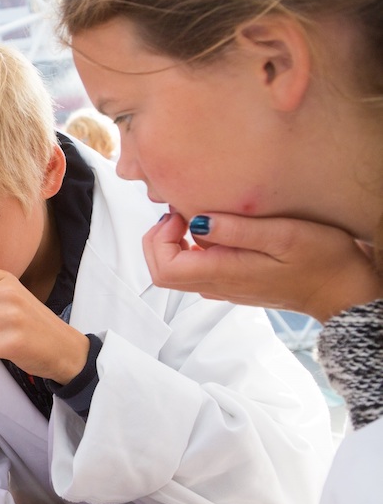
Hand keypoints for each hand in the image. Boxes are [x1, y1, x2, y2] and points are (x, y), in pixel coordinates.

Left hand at [146, 212, 382, 321]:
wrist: (345, 290)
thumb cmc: (323, 260)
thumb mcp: (285, 236)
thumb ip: (238, 230)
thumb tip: (197, 221)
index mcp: (224, 274)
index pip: (164, 268)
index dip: (160, 238)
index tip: (181, 214)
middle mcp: (217, 286)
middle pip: (162, 271)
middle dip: (159, 239)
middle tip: (181, 212)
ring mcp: (224, 287)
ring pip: (177, 270)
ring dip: (175, 242)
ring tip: (199, 216)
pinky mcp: (234, 283)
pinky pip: (198, 268)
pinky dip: (192, 248)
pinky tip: (216, 230)